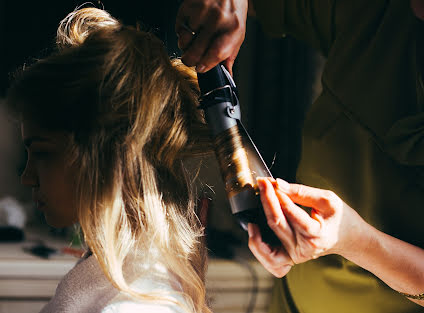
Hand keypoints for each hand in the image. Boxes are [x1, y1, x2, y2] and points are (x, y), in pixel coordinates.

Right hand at [175, 0, 247, 73]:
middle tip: (191, 59)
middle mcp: (218, 19)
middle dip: (190, 60)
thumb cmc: (233, 9)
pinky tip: (190, 26)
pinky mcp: (189, 5)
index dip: (205, 65)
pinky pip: (178, 28)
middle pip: (196, 51)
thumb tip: (226, 74)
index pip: (217, 53)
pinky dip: (182, 31)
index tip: (200, 68)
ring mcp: (202, 11)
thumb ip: (230, 54)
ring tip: (193, 39)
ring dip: (185, 45)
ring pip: (184, 41)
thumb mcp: (238, 32)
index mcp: (233, 28)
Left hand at [248, 177, 364, 276]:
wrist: (349, 238)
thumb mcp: (327, 199)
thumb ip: (302, 192)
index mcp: (317, 234)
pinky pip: (270, 261)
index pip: (291, 213)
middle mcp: (304, 248)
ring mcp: (296, 256)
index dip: (277, 195)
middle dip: (266, 200)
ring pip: (267, 248)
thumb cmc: (340, 217)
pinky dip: (259, 249)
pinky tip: (254, 232)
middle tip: (262, 184)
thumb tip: (278, 184)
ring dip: (256, 231)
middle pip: (276, 224)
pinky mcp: (290, 258)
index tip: (269, 181)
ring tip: (252, 215)